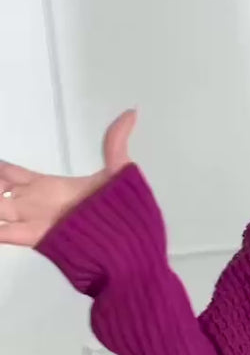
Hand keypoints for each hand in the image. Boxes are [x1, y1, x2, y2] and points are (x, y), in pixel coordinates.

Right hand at [0, 111, 135, 248]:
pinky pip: (2, 233)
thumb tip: (132, 112)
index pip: (10, 173)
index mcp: (46, 186)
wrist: (125, 242)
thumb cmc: (119, 210)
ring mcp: (31, 220)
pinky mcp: (33, 237)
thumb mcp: (118, 171)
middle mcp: (33, 203)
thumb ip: (116, 142)